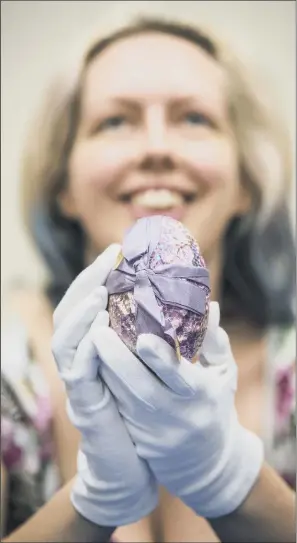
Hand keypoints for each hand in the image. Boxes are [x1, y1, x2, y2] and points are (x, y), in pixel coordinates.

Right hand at [51, 245, 157, 526]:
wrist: (133, 462)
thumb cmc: (144, 409)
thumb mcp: (147, 365)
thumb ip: (153, 335)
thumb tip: (183, 301)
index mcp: (94, 347)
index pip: (85, 302)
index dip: (95, 275)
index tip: (117, 250)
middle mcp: (79, 359)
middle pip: (67, 313)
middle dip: (85, 284)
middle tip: (107, 261)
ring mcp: (78, 383)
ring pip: (63, 342)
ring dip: (79, 314)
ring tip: (100, 294)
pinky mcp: (84, 405)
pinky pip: (77, 374)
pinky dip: (86, 351)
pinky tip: (101, 332)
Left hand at [93, 301, 263, 518]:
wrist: (206, 463)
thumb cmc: (215, 406)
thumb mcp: (224, 375)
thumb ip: (214, 341)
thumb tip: (209, 305)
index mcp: (201, 395)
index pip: (179, 376)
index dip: (161, 358)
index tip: (143, 337)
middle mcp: (175, 414)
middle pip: (140, 387)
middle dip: (117, 358)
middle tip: (98, 330)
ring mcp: (152, 429)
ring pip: (121, 397)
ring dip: (103, 369)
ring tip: (88, 338)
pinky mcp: (136, 437)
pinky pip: (116, 407)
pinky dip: (104, 384)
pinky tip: (91, 361)